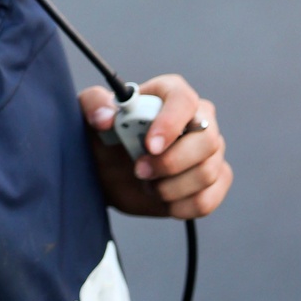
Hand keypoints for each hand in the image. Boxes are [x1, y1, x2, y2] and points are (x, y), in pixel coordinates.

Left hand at [79, 74, 231, 219]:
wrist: (106, 172)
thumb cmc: (103, 135)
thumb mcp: (88, 114)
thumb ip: (93, 104)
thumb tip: (105, 117)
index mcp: (169, 94)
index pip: (184, 100)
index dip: (170, 123)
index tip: (150, 146)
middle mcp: (197, 118)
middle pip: (207, 139)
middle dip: (171, 163)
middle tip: (139, 171)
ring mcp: (209, 151)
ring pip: (208, 172)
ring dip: (171, 187)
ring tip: (147, 184)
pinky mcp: (212, 180)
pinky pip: (210, 198)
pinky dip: (183, 206)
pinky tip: (163, 201)